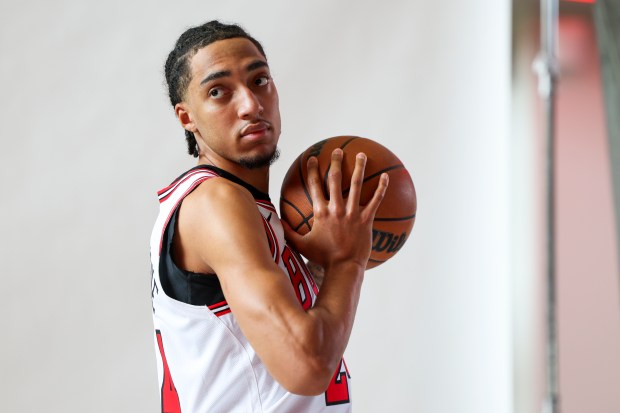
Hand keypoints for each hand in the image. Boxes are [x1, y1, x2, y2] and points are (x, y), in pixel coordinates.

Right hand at [283, 148, 388, 269]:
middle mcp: (336, 209)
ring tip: (361, 154)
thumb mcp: (301, 244)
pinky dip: (381, 187)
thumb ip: (288, 232)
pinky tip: (385, 176)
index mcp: (320, 212)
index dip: (313, 170)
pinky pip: (376, 200)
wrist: (344, 267)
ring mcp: (352, 213)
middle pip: (336, 179)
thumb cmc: (323, 257)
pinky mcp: (366, 219)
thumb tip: (276, 223)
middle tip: (337, 151)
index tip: (313, 158)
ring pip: (357, 185)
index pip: (315, 185)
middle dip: (336, 162)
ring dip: (359, 167)